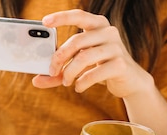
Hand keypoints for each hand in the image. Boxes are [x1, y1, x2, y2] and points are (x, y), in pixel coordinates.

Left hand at [32, 9, 151, 97]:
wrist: (129, 81)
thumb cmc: (100, 69)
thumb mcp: (78, 67)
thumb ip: (58, 72)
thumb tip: (36, 81)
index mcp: (97, 26)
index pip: (79, 15)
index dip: (62, 17)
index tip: (45, 21)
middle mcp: (109, 32)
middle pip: (77, 41)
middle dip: (60, 57)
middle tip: (52, 71)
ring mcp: (116, 47)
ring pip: (84, 57)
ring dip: (69, 72)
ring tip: (66, 82)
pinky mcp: (121, 64)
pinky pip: (95, 72)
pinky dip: (82, 82)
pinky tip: (78, 87)